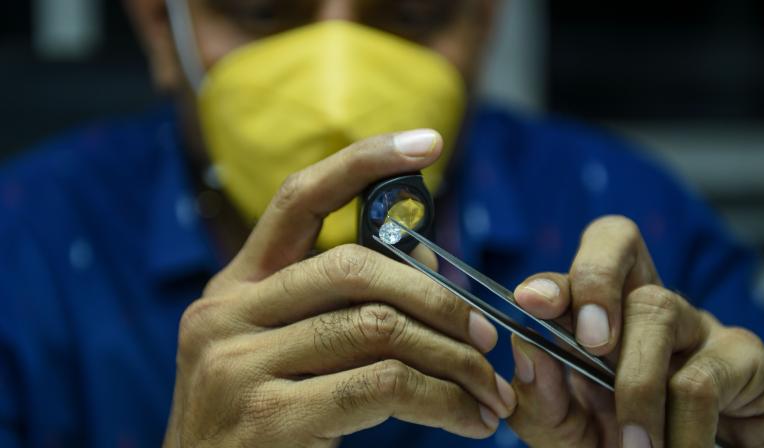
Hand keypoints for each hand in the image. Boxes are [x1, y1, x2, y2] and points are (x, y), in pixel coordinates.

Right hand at [162, 130, 515, 447]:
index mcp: (232, 288)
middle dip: (439, 297)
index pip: (298, 198)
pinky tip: (468, 420)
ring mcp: (239, 365)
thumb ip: (339, 305)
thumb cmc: (257, 428)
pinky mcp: (269, 418)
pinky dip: (442, 401)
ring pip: (380, 327)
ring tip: (491, 390)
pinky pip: (383, 386)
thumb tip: (425, 262)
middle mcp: (226, 315)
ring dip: (454, 359)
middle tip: (489, 336)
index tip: (429, 140)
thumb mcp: (280, 352)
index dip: (364, 160)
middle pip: (356, 265)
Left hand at [506, 216, 763, 446]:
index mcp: (598, 315)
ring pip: (657, 311)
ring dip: (638, 386)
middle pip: (618, 242)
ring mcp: (696, 324)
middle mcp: (646, 305)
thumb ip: (540, 398)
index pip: (574, 263)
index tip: (531, 301)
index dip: (556, 272)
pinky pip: (701, 378)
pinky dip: (680, 429)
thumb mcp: (568, 432)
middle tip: (590, 343)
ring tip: (636, 447)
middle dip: (594, 282)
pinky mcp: (744, 358)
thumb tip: (525, 350)